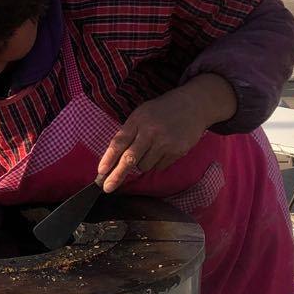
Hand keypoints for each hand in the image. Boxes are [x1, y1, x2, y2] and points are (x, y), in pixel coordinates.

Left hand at [96, 74, 236, 192]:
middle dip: (117, 175)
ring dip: (142, 164)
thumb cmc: (161, 111)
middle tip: (107, 187)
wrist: (193, 105)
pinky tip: (163, 149)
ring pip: (144, 166)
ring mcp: (165, 142)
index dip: (108, 158)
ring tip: (151, 148)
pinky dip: (157, 163)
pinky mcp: (177, 151)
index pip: (119, 142)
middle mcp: (150, 132)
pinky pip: (159, 167)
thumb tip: (113, 161)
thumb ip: (128, 133)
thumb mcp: (141, 115)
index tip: (101, 172)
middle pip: (130, 159)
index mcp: (138, 120)